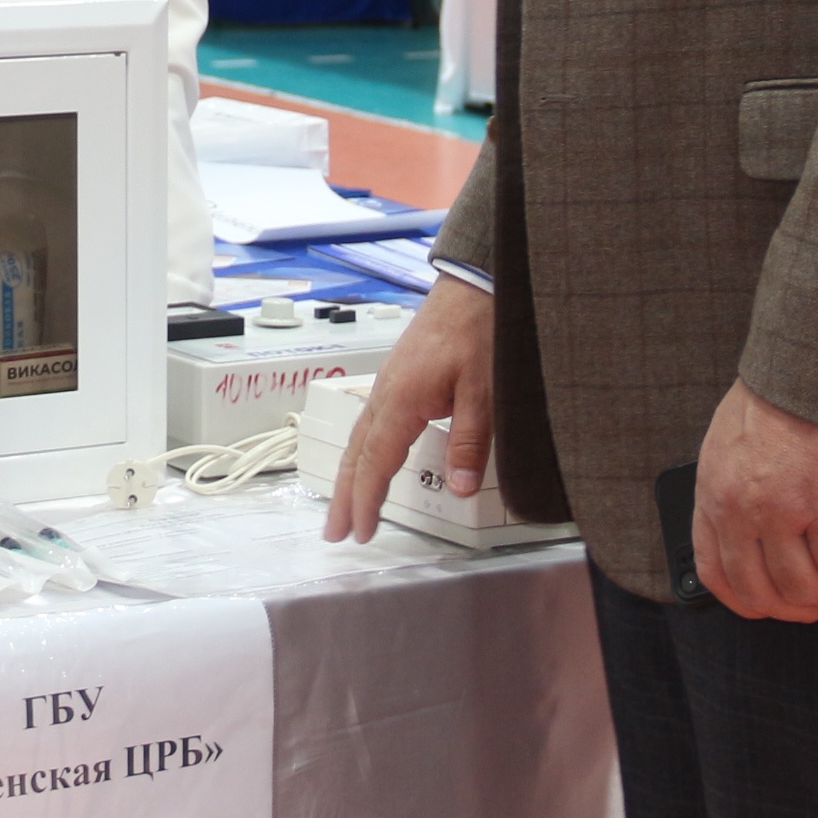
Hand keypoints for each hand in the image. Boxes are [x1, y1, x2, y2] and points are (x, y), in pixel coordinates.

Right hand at [323, 276, 491, 543]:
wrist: (474, 284)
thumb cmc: (478, 329)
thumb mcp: (484, 391)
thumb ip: (470, 441)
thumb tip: (459, 487)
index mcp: (402, 400)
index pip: (375, 463)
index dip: (366, 501)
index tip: (359, 532)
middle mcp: (386, 394)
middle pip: (355, 454)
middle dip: (343, 495)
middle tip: (333, 531)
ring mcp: (388, 384)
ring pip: (359, 439)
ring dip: (349, 475)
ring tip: (342, 506)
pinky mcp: (398, 377)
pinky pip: (369, 422)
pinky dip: (361, 451)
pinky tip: (367, 459)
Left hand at [691, 378, 817, 622]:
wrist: (809, 368)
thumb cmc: (776, 397)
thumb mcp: (727, 446)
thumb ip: (731, 492)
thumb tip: (753, 534)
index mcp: (713, 497)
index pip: (717, 574)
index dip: (748, 601)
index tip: (772, 604)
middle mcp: (740, 512)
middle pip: (764, 593)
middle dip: (797, 608)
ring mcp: (780, 512)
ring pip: (805, 589)